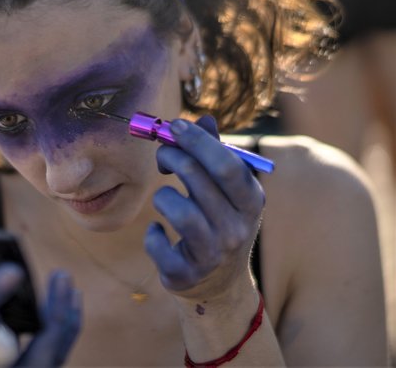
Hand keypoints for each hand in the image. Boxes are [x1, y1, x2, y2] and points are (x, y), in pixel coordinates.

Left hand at [144, 115, 264, 298]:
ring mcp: (211, 254)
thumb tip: (203, 118)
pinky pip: (157, 242)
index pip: (226, 164)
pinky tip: (160, 232)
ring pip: (178, 210)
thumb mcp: (227, 193)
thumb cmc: (220, 224)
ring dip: (163, 196)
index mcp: (251, 202)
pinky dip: (152, 233)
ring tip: (166, 199)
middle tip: (162, 156)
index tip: (175, 126)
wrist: (219, 285)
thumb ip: (215, 155)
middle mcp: (235, 228)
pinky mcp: (185, 274)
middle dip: (173, 158)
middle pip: (198, 180)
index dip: (198, 141)